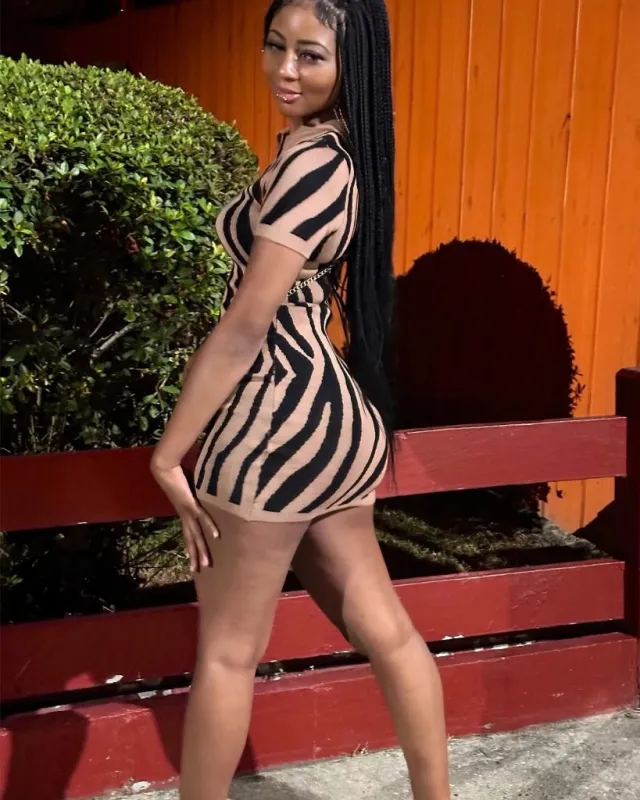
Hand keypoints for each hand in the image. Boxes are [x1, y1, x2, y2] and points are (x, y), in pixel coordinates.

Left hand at [150, 457, 219, 572]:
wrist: (164, 469)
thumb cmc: (174, 475)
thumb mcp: (184, 489)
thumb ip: (190, 494)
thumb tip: (196, 495)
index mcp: (182, 513)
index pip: (186, 534)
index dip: (189, 547)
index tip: (190, 559)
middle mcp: (184, 515)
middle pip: (191, 539)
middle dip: (194, 555)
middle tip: (197, 570)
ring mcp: (187, 511)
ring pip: (196, 534)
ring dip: (201, 549)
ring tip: (205, 563)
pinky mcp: (191, 503)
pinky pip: (203, 517)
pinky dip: (209, 526)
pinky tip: (216, 536)